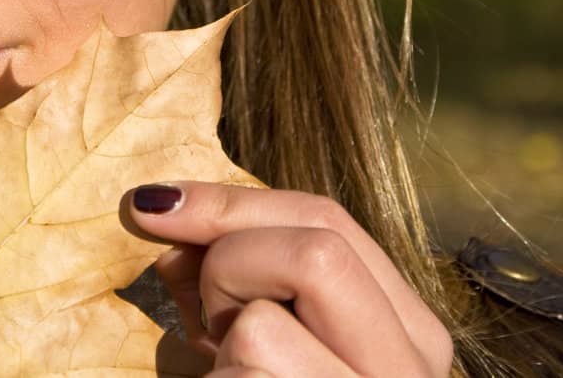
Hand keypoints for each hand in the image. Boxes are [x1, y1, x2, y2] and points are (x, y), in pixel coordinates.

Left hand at [126, 181, 453, 377]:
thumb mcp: (252, 349)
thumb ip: (230, 282)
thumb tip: (169, 217)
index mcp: (406, 336)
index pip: (331, 224)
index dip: (231, 201)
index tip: (151, 203)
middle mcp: (410, 371)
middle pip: (319, 245)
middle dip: (232, 256)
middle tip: (200, 313)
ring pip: (265, 318)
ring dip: (216, 343)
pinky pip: (249, 361)